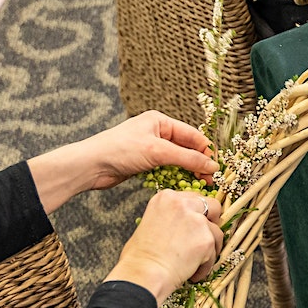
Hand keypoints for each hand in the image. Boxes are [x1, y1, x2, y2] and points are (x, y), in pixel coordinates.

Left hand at [29, 111, 215, 211]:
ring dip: (186, 172)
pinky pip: (165, 169)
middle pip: (186, 149)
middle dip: (197, 164)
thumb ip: (187, 159)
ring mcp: (150, 149)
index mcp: (161, 121)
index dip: (205, 151)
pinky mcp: (143, 164)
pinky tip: (180, 186)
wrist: (90, 165)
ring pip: (176, 161)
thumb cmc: (121, 150)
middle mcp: (157, 132)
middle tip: (209, 181)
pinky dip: (173, 177)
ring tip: (198, 186)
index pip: (192, 135)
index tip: (216, 168)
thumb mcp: (158, 151)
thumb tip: (212, 166)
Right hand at [106, 190, 223, 302]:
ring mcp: (197, 221)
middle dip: (212, 222)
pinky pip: (214, 253)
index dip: (197, 212)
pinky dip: (206, 265)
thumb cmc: (139, 257)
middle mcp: (183, 204)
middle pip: (213, 206)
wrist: (143, 274)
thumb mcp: (148, 224)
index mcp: (166, 198)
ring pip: (216, 232)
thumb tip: (178, 226)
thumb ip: (167, 218)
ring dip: (209, 249)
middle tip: (205, 237)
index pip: (193, 198)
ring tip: (194, 264)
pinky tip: (193, 274)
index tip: (195, 224)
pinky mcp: (207, 240)